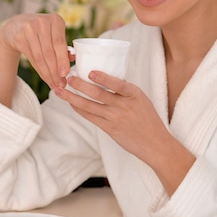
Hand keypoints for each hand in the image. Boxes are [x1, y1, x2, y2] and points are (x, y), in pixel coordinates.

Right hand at [0, 13, 72, 89]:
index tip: (65, 74)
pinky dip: (40, 70)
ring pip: (40, 58)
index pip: (59, 43)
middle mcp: (41, 22)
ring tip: (55, 84)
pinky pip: (32, 59)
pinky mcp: (19, 38)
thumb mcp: (54, 32)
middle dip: (55, 71)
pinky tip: (45, 78)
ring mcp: (28, 29)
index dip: (62, 60)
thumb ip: (63, 45)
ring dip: (48, 73)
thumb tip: (73, 59)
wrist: (17, 26)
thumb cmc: (42, 31)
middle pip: (49, 52)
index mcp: (55, 20)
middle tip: (61, 83)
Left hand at [54, 70, 194, 194]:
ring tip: (61, 91)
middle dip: (80, 85)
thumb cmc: (148, 119)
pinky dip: (79, 109)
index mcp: (134, 94)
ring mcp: (115, 118)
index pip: (118, 83)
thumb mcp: (141, 99)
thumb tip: (106, 79)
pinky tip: (71, 104)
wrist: (155, 143)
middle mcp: (124, 106)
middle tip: (68, 78)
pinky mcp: (109, 129)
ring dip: (72, 98)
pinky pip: (90, 117)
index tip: (90, 72)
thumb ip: (125, 91)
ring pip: (89, 106)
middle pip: (98, 94)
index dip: (103, 78)